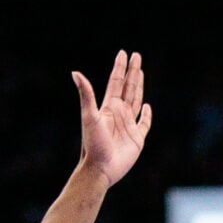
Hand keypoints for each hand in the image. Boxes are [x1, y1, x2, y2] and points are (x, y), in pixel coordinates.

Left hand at [74, 50, 151, 188]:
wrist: (100, 169)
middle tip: (136, 56)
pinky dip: (147, 115)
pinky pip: (144, 123)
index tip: (123, 53)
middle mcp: (119, 114)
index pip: (116, 82)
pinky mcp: (137, 139)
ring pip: (136, 101)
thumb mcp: (89, 117)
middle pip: (128, 88)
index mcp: (109, 107)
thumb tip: (75, 72)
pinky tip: (147, 107)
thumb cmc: (93, 144)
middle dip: (132, 72)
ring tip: (141, 73)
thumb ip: (86, 94)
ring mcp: (128, 125)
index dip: (120, 68)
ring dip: (139, 87)